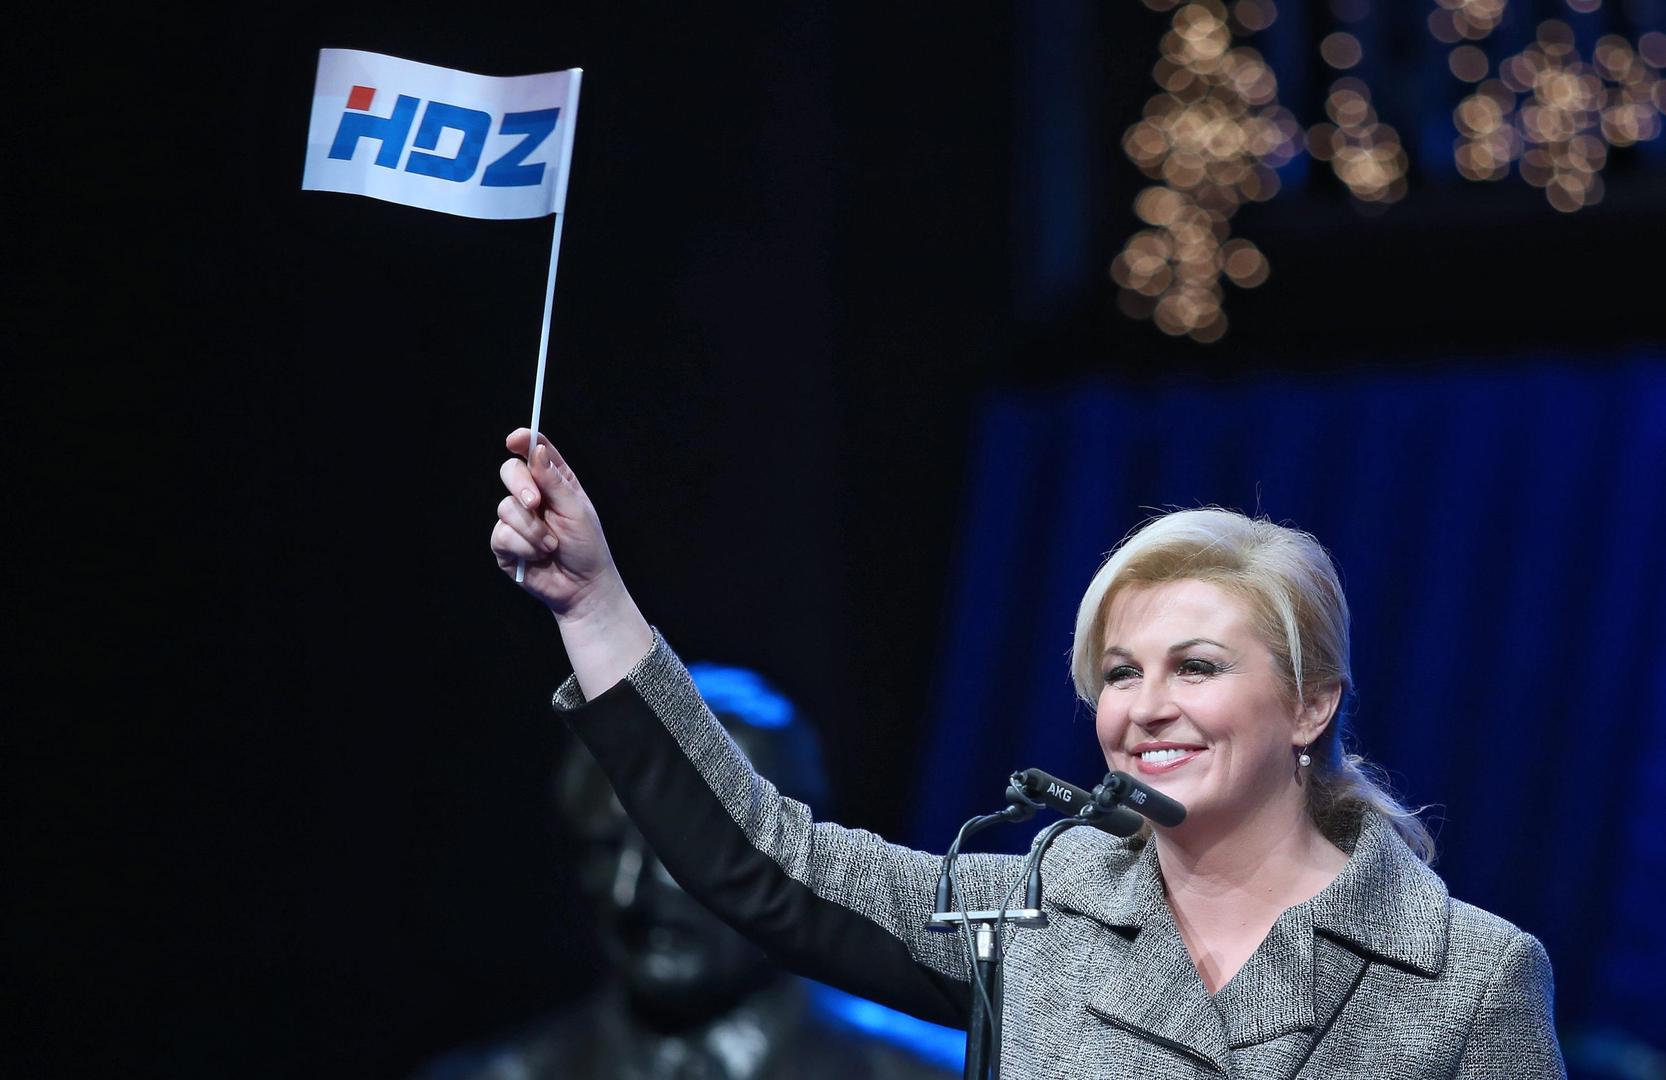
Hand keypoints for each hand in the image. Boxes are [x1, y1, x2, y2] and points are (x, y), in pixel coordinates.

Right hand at [490, 429, 620, 620]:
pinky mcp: (504, 544)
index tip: (517, 439)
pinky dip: (524, 546)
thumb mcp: (576, 510)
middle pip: (510, 472)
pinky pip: (502, 535)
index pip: (534, 452)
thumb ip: (554, 481)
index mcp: (554, 482)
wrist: (582, 587)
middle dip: (520, 485)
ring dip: (532, 530)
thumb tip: (536, 449)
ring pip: (505, 507)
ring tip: (551, 546)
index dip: (524, 441)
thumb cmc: (587, 546)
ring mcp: (516, 519)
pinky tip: (538, 557)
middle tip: (535, 502)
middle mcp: (533, 496)